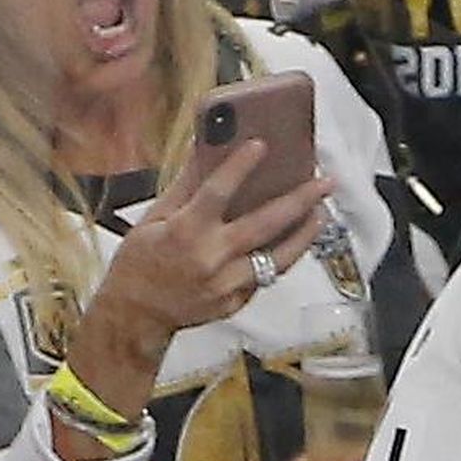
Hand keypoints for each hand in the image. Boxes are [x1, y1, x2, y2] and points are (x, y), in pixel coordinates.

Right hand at [95, 141, 332, 355]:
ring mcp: (227, 284)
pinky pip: (268, 275)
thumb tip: (204, 151)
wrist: (135, 314)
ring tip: (322, 211)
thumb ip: (185, 186)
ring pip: (280, 256)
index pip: (218, 192)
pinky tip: (296, 239)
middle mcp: (211, 258)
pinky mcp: (237, 301)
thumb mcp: (154, 219)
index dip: (241, 166)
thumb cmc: (139, 263)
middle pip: (265, 224)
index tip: (260, 145)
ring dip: (305, 233)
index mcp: (185, 232)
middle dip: (300, 200)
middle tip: (324, 182)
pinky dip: (284, 256)